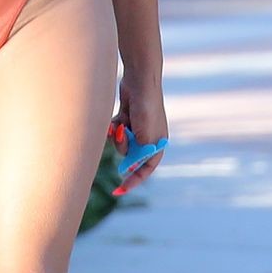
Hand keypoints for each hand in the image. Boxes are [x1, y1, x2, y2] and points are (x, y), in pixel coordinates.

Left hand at [111, 78, 166, 196]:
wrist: (140, 81)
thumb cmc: (146, 110)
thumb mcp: (144, 139)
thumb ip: (138, 156)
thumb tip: (128, 169)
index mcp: (157, 145)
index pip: (145, 170)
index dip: (132, 182)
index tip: (118, 191)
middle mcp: (148, 138)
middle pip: (129, 156)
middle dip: (122, 148)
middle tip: (121, 134)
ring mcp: (137, 128)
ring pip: (120, 144)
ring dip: (117, 137)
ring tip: (119, 124)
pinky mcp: (127, 118)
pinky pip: (115, 131)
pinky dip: (113, 127)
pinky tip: (116, 118)